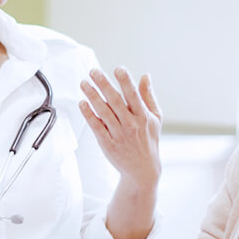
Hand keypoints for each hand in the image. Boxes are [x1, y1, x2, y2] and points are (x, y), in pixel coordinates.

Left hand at [79, 67, 162, 185]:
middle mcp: (131, 124)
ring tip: (84, 83)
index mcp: (143, 116)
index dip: (126, 82)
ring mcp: (119, 134)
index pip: (133, 96)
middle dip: (104, 84)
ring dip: (92, 96)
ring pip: (103, 112)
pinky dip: (89, 114)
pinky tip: (82, 103)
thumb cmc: (149, 140)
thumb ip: (148, 96)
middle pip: (115, 101)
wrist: (143, 169)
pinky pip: (96, 126)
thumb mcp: (155, 118)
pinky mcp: (108, 143)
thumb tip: (145, 76)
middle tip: (94, 71)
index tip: (118, 69)